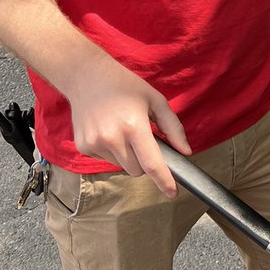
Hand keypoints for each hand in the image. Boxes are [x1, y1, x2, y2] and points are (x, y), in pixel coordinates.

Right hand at [66, 58, 190, 197]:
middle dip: (145, 162)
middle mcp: (112, 138)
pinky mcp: (84, 147)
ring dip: (129, 157)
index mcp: (134, 126)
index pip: (152, 163)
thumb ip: (172, 128)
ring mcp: (95, 144)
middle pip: (137, 170)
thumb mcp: (155, 100)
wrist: (85, 76)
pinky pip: (107, 160)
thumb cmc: (125, 86)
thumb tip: (185, 151)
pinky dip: (113, 152)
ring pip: (122, 167)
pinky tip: (109, 130)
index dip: (164, 181)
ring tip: (123, 130)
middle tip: (143, 139)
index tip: (172, 193)